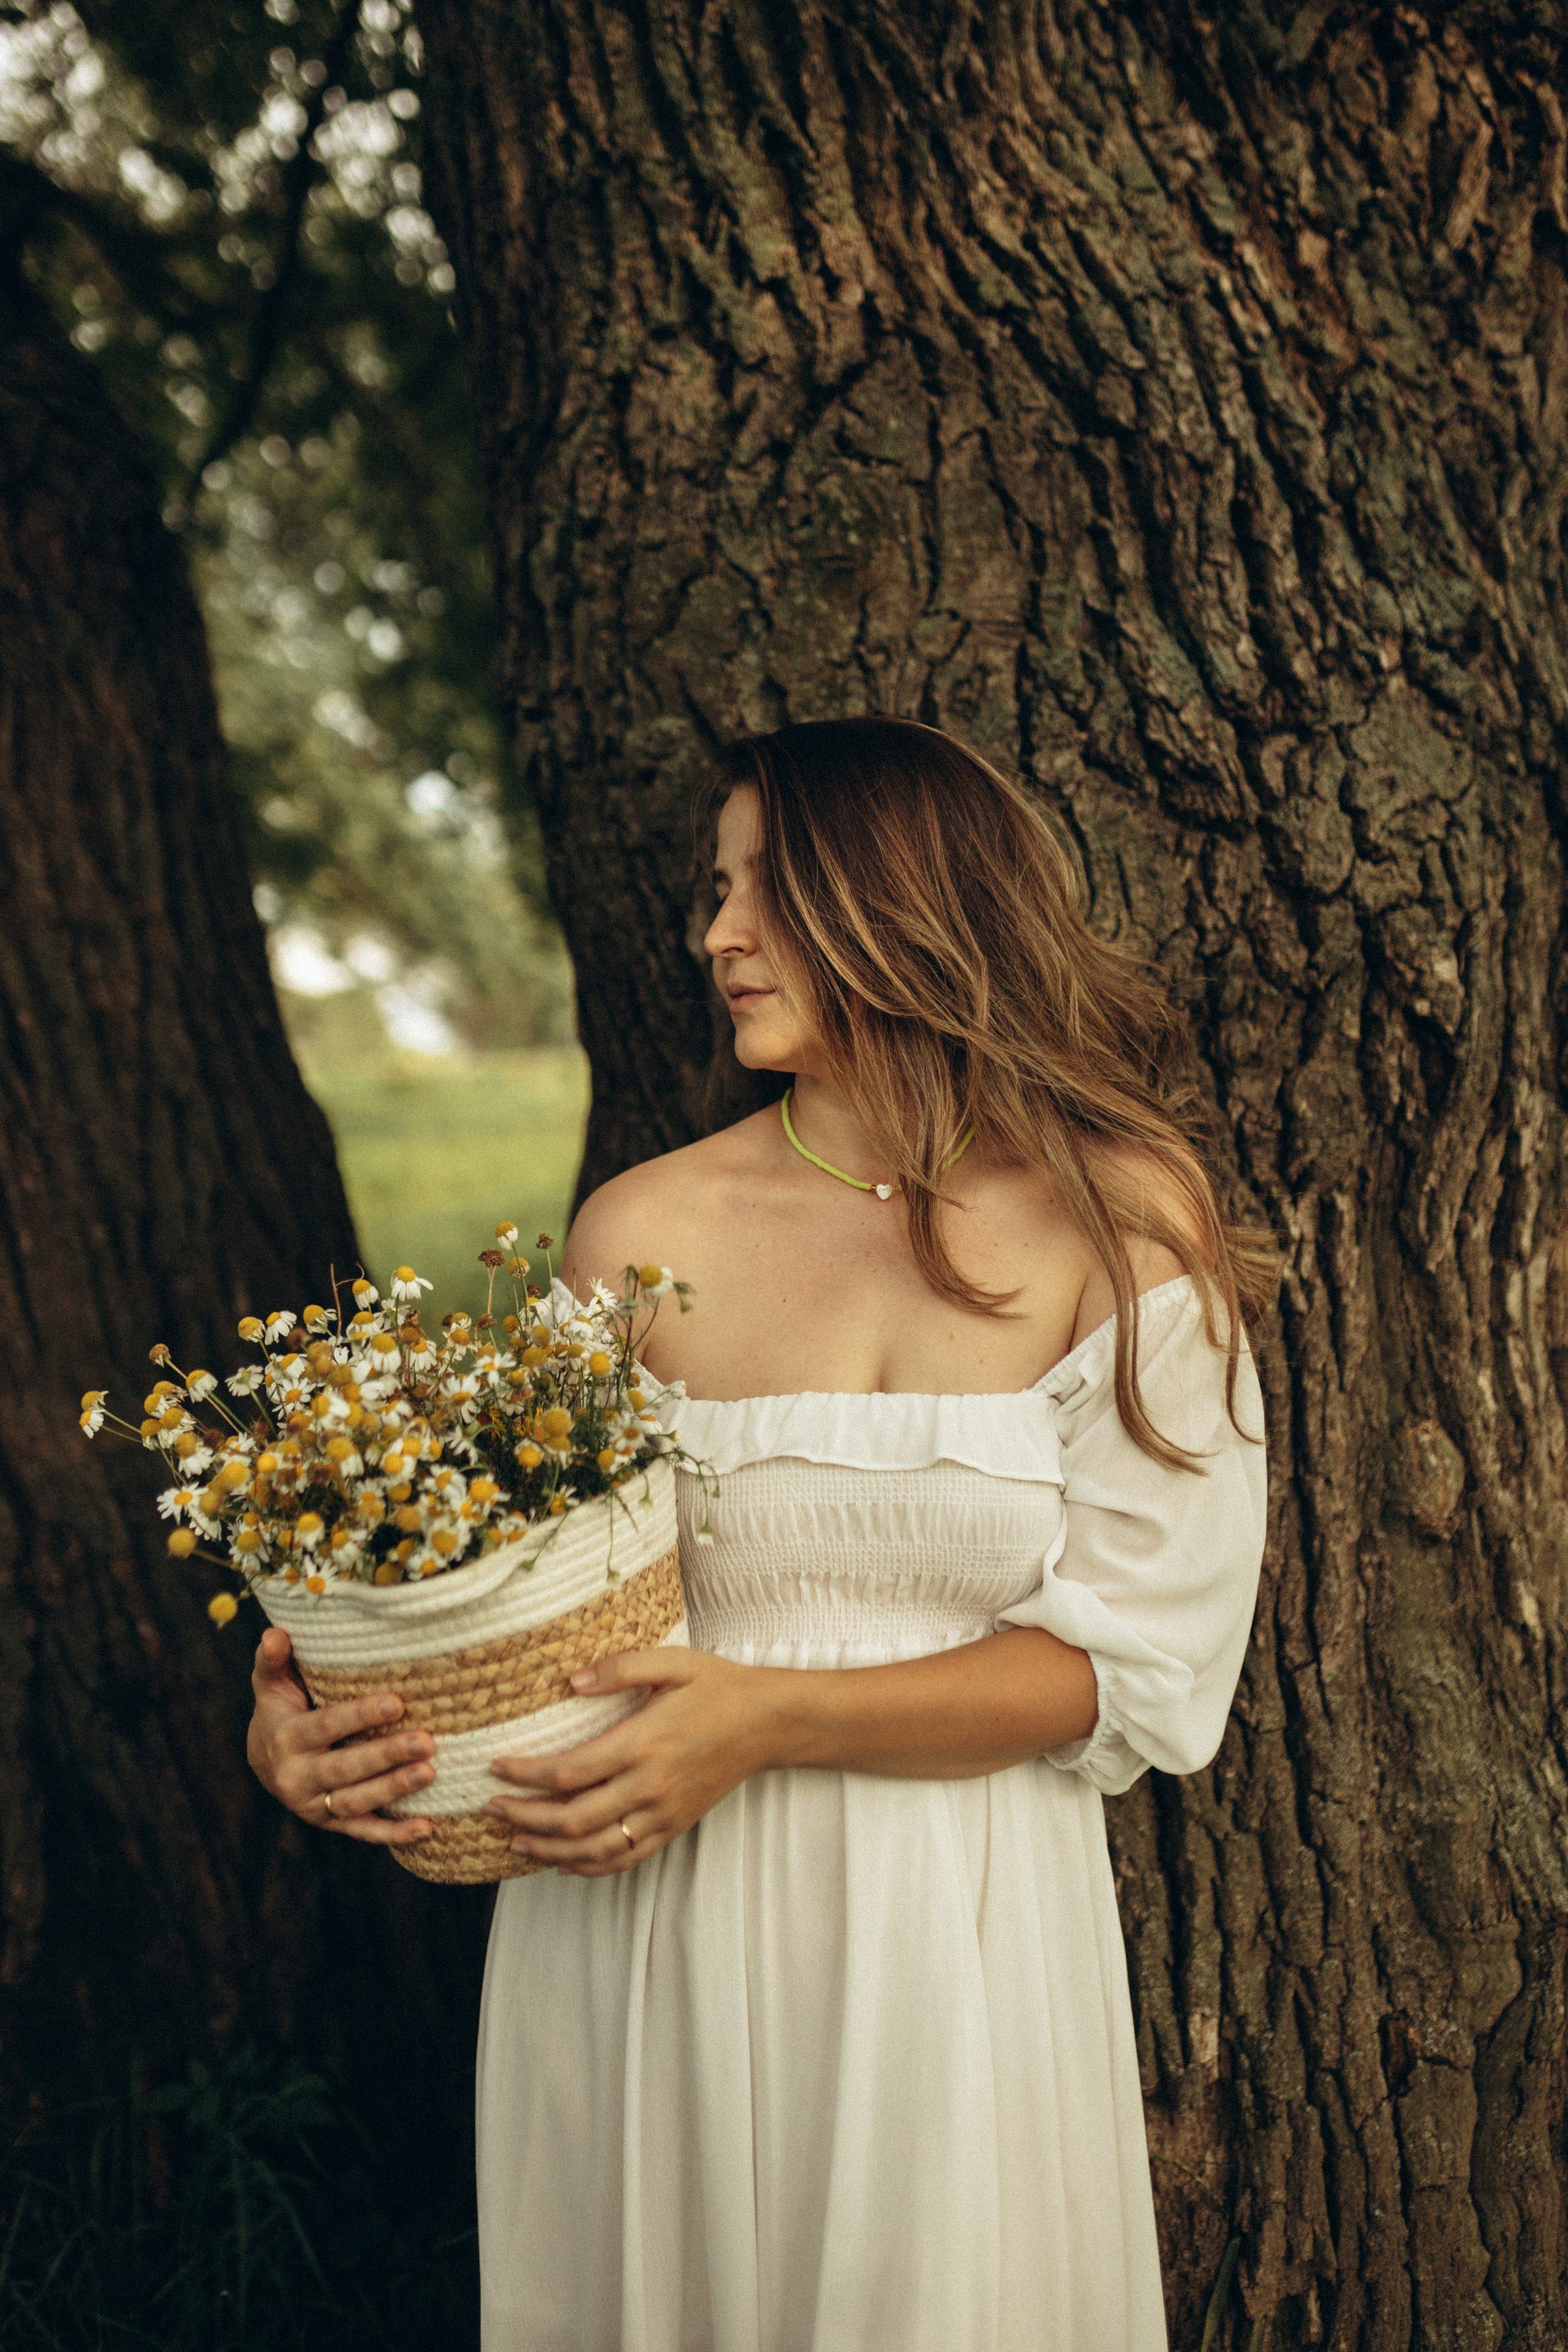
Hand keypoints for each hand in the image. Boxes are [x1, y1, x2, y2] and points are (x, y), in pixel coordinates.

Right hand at [246, 1625, 435, 1845]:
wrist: (265, 1762)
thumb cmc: (279, 1710)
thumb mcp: (271, 1686)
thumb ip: (273, 1661)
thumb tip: (274, 1633)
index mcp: (286, 1739)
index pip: (326, 1726)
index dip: (360, 1716)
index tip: (397, 1703)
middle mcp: (297, 1777)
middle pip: (345, 1769)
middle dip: (387, 1756)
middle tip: (427, 1742)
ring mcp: (315, 1805)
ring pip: (356, 1802)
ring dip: (394, 1790)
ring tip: (430, 1773)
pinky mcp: (332, 1823)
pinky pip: (364, 1831)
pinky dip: (394, 1833)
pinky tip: (427, 1827)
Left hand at [487, 1649, 775, 1874]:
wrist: (767, 1723)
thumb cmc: (717, 1686)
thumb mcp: (672, 1662)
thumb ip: (620, 1667)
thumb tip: (573, 1680)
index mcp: (643, 1743)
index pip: (570, 1771)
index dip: (527, 1776)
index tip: (496, 1768)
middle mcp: (650, 1786)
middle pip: (573, 1818)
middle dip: (526, 1816)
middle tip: (493, 1807)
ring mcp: (662, 1813)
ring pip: (595, 1848)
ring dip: (549, 1849)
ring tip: (516, 1839)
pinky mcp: (673, 1827)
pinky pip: (625, 1858)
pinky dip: (589, 1867)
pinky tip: (563, 1862)